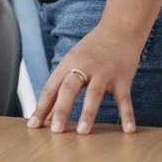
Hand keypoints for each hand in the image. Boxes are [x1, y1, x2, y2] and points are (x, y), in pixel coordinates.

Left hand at [28, 23, 142, 134]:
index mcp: (68, 63)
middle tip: (55, 131)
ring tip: (83, 132)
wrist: (120, 29)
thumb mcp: (73, 62)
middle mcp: (84, 67)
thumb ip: (62, 88)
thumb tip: (49, 115)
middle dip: (61, 110)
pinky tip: (128, 130)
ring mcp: (104, 72)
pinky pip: (125, 99)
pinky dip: (127, 115)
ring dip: (88, 114)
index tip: (33, 125)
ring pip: (94, 94)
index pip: (51, 88)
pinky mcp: (123, 77)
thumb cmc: (92, 50)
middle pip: (69, 89)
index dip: (41, 107)